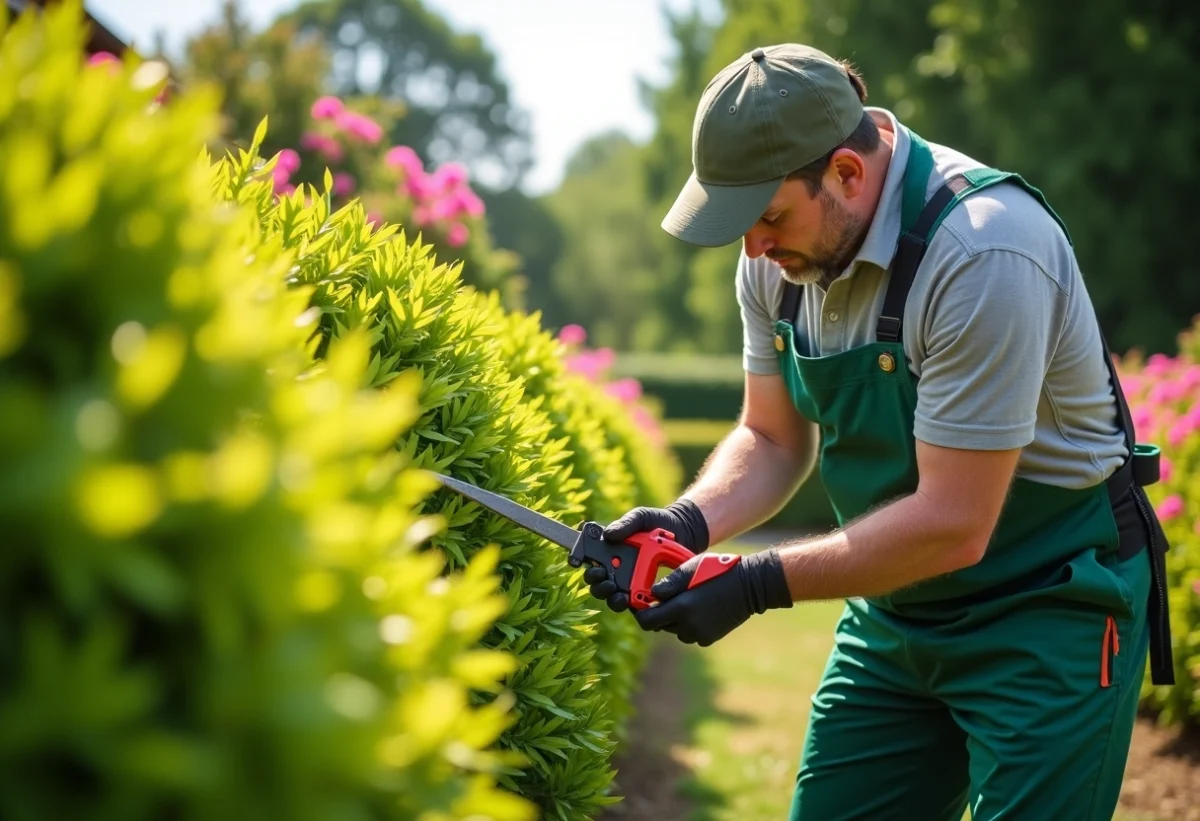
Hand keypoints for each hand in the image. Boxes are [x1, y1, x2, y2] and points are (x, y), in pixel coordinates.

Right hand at [584, 499, 709, 611]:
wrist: (683, 530)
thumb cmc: (657, 522)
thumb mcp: (640, 517)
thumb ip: (626, 523)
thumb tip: (608, 534)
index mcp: (610, 551)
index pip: (589, 560)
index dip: (579, 561)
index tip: (577, 561)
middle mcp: (616, 569)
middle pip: (597, 584)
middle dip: (597, 585)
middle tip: (606, 579)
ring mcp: (630, 582)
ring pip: (613, 598)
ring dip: (612, 598)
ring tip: (619, 595)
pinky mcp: (645, 592)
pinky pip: (635, 603)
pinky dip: (632, 605)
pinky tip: (635, 601)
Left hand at [633, 548, 792, 645]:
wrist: (750, 587)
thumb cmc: (718, 571)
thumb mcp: (691, 568)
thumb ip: (668, 583)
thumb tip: (651, 594)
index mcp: (681, 608)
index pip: (647, 621)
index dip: (641, 612)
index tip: (641, 603)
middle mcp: (688, 626)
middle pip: (660, 626)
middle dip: (659, 613)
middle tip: (667, 598)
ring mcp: (699, 635)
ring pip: (675, 630)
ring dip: (674, 619)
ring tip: (688, 600)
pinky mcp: (708, 638)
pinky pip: (690, 634)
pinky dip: (689, 625)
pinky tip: (700, 609)